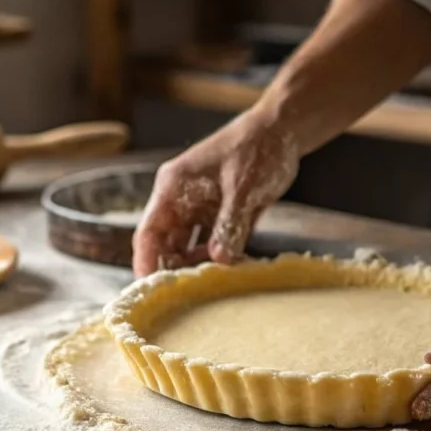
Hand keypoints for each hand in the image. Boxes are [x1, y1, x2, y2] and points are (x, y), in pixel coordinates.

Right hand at [132, 111, 298, 275]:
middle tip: (181, 300)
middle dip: (170, 270)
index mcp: (172, 188)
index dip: (146, 261)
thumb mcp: (243, 188)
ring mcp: (200, 209)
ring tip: (205, 291)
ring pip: (187, 247)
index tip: (150, 289)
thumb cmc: (258, 148)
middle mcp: (181, 200)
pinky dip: (217, 259)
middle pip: (164, 244)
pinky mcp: (220, 216)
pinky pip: (211, 244)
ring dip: (195, 267)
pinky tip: (227, 274)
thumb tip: (219, 260)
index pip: (148, 232)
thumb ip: (230, 224)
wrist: (284, 131)